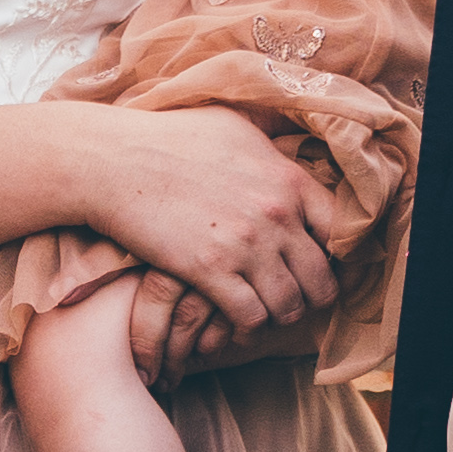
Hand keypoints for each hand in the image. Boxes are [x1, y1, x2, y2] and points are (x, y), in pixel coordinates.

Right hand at [81, 108, 343, 342]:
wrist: (112, 159)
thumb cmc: (169, 137)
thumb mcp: (234, 126)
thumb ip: (271, 149)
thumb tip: (289, 155)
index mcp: (287, 179)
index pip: (340, 232)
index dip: (333, 254)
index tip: (317, 263)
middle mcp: (276, 214)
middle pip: (321, 279)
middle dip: (311, 295)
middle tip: (294, 298)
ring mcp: (245, 245)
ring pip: (289, 305)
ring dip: (279, 315)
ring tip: (264, 312)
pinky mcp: (210, 270)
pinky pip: (250, 317)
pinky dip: (246, 325)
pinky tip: (234, 319)